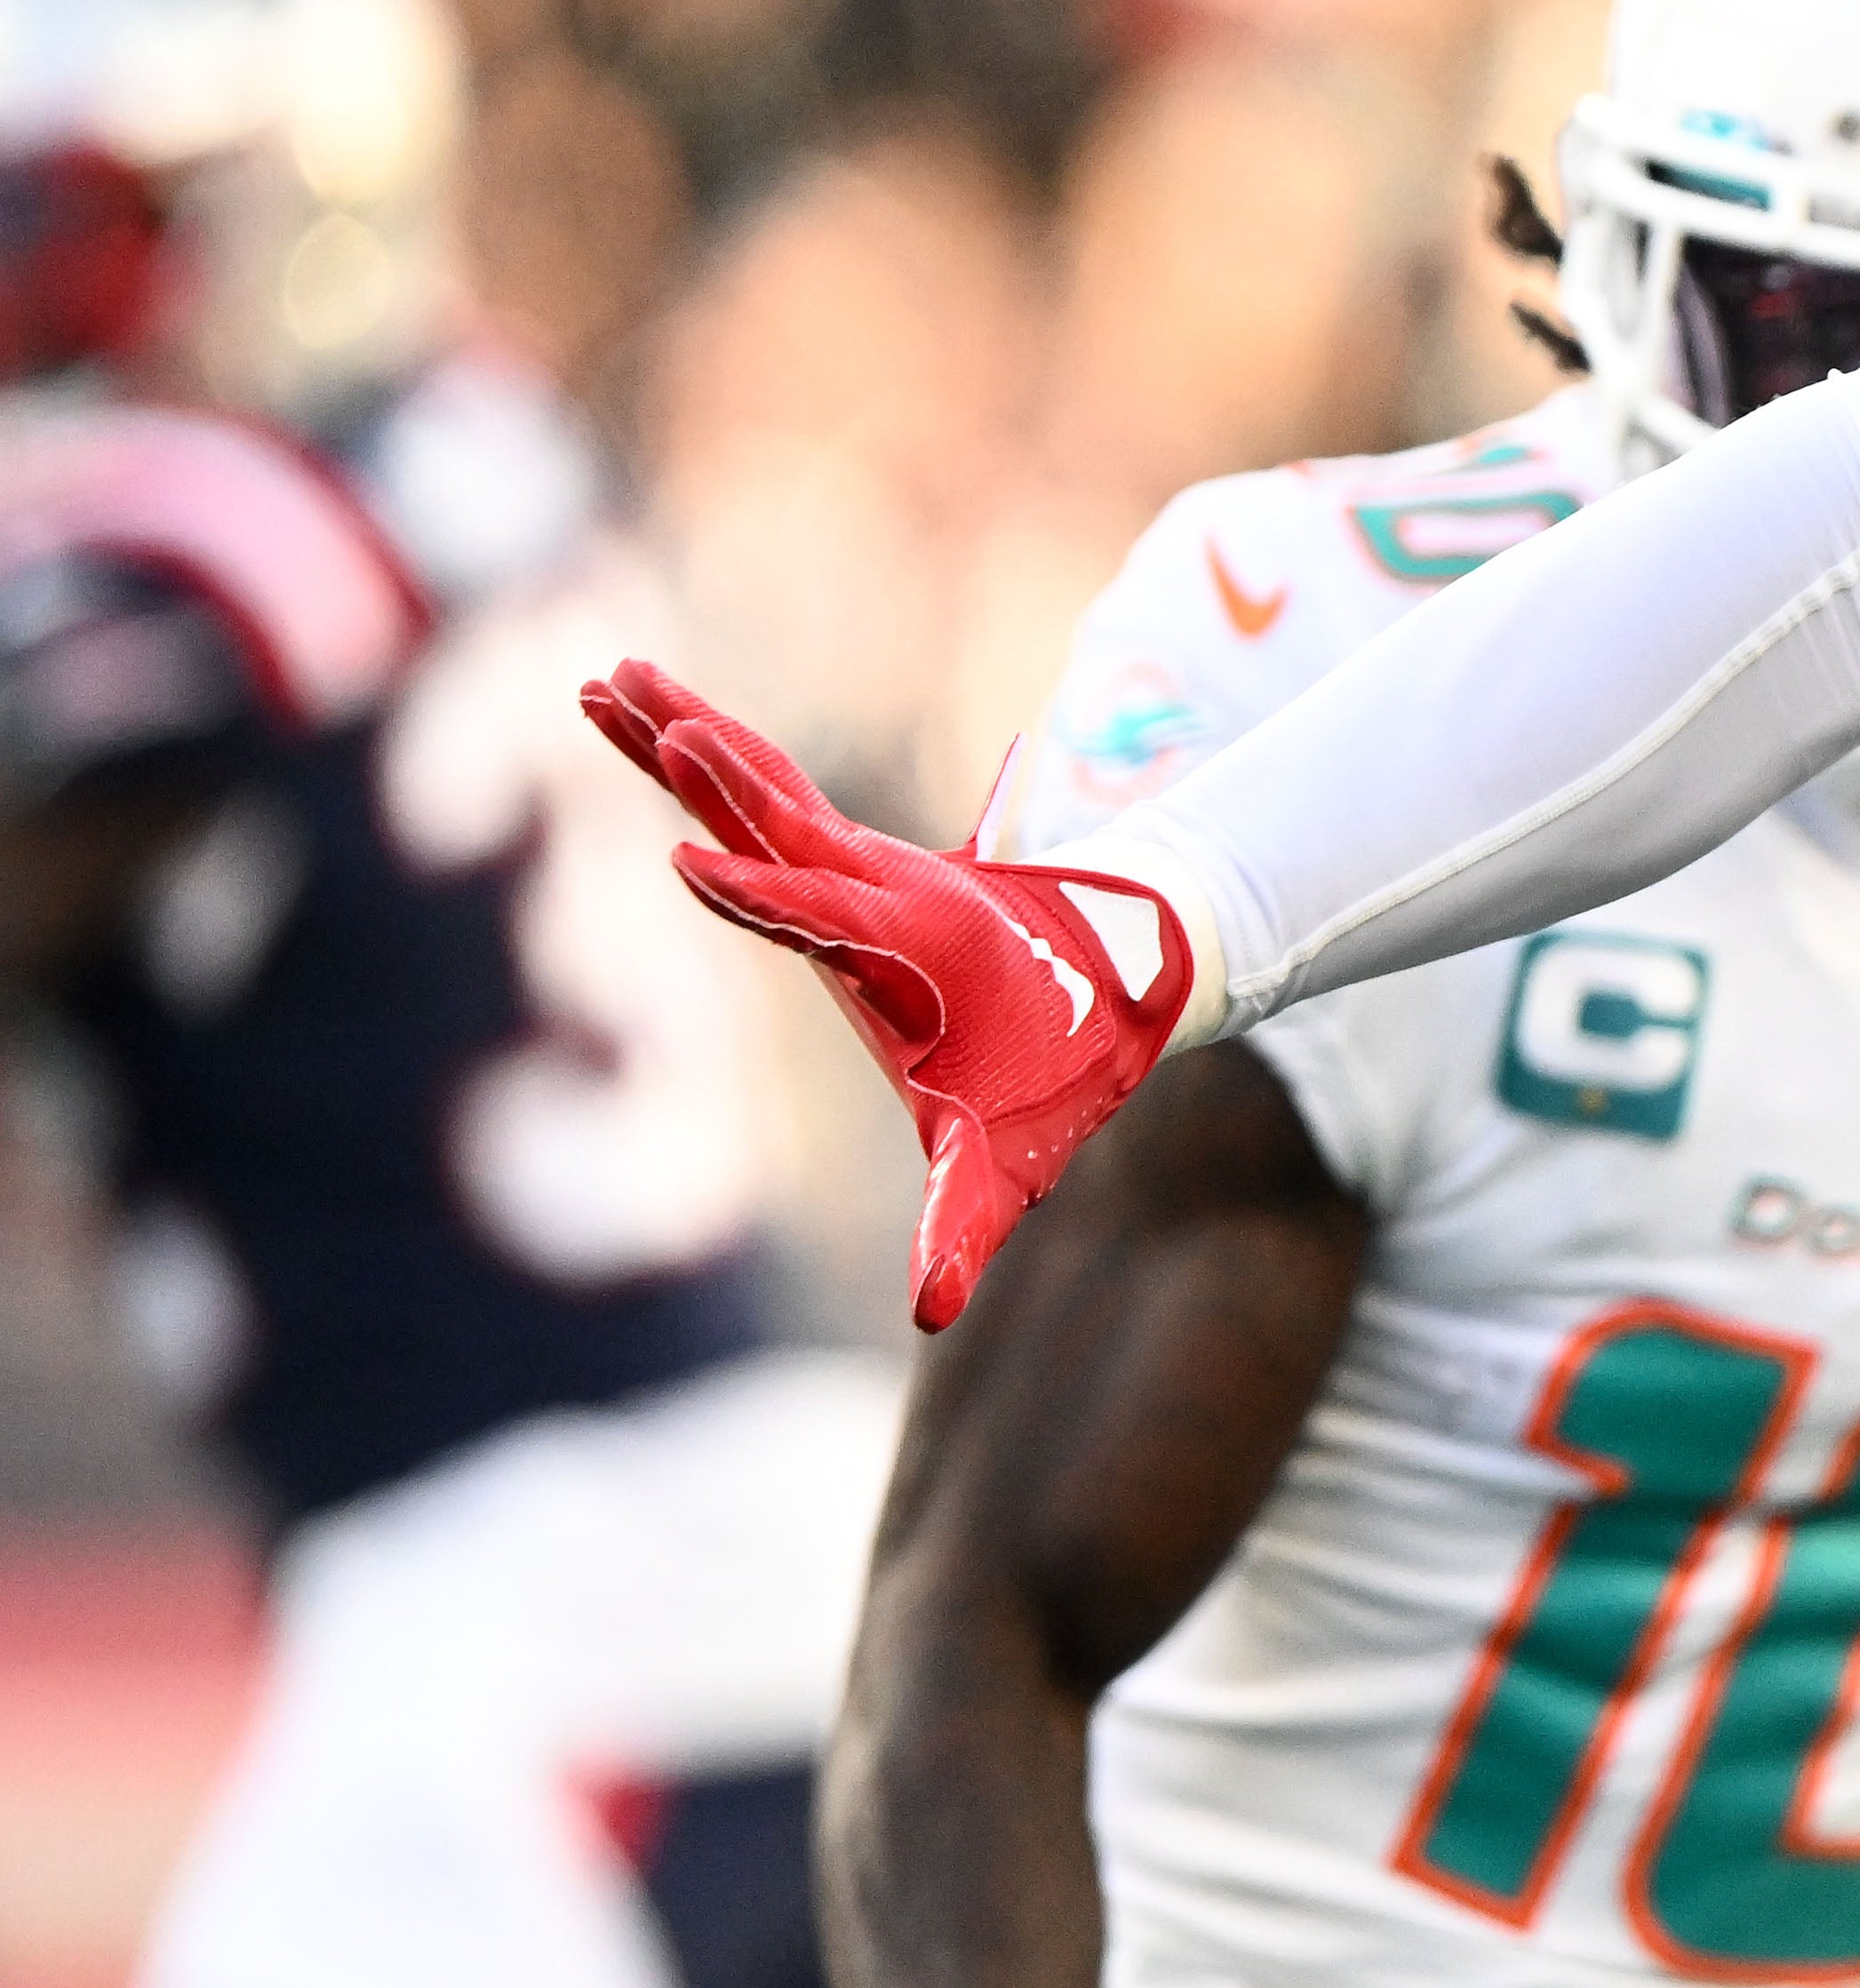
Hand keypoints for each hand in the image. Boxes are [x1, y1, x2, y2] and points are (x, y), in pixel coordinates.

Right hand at [582, 658, 1190, 1328]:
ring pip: (758, 788)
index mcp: (906, 949)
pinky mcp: (838, 857)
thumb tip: (933, 1314)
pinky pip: (759, 793)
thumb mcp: (1009, 1160)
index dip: (758, 895)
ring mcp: (856, 865)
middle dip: (715, 774)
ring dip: (681, 732)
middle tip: (647, 712)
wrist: (1128, 982)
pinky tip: (643, 704)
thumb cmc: (1059, 1075)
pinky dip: (701, 749)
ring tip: (604, 673)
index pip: (820, 918)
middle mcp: (876, 892)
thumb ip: (963, 1226)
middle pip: (780, 821)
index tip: (684, 860)